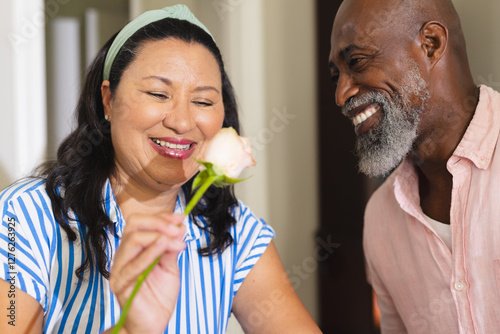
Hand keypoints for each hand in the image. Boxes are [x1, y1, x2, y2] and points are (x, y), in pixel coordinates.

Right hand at [109, 213, 185, 332]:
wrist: (153, 322)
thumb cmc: (159, 295)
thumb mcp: (170, 266)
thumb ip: (171, 248)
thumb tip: (180, 226)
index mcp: (134, 248)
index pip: (141, 222)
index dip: (161, 217)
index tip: (180, 218)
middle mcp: (124, 255)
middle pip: (134, 226)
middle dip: (159, 223)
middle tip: (178, 229)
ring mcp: (119, 269)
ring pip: (133, 240)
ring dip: (158, 236)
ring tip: (176, 241)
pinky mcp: (120, 284)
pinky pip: (133, 265)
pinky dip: (150, 252)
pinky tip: (164, 246)